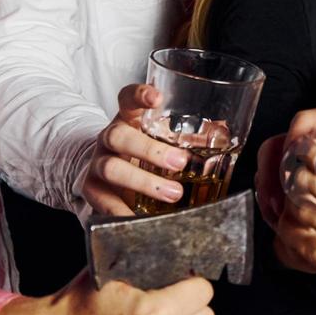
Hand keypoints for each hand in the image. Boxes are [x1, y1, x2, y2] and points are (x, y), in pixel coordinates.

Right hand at [80, 84, 190, 216]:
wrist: (102, 172)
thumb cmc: (140, 152)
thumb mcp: (159, 138)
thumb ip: (186, 135)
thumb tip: (222, 133)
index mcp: (127, 119)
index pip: (128, 98)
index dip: (139, 95)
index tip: (157, 99)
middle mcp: (110, 138)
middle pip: (119, 136)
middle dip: (150, 150)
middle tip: (180, 162)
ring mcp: (98, 163)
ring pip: (112, 168)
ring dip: (143, 182)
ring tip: (173, 193)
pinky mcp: (92, 189)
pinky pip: (104, 202)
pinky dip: (123, 212)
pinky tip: (140, 219)